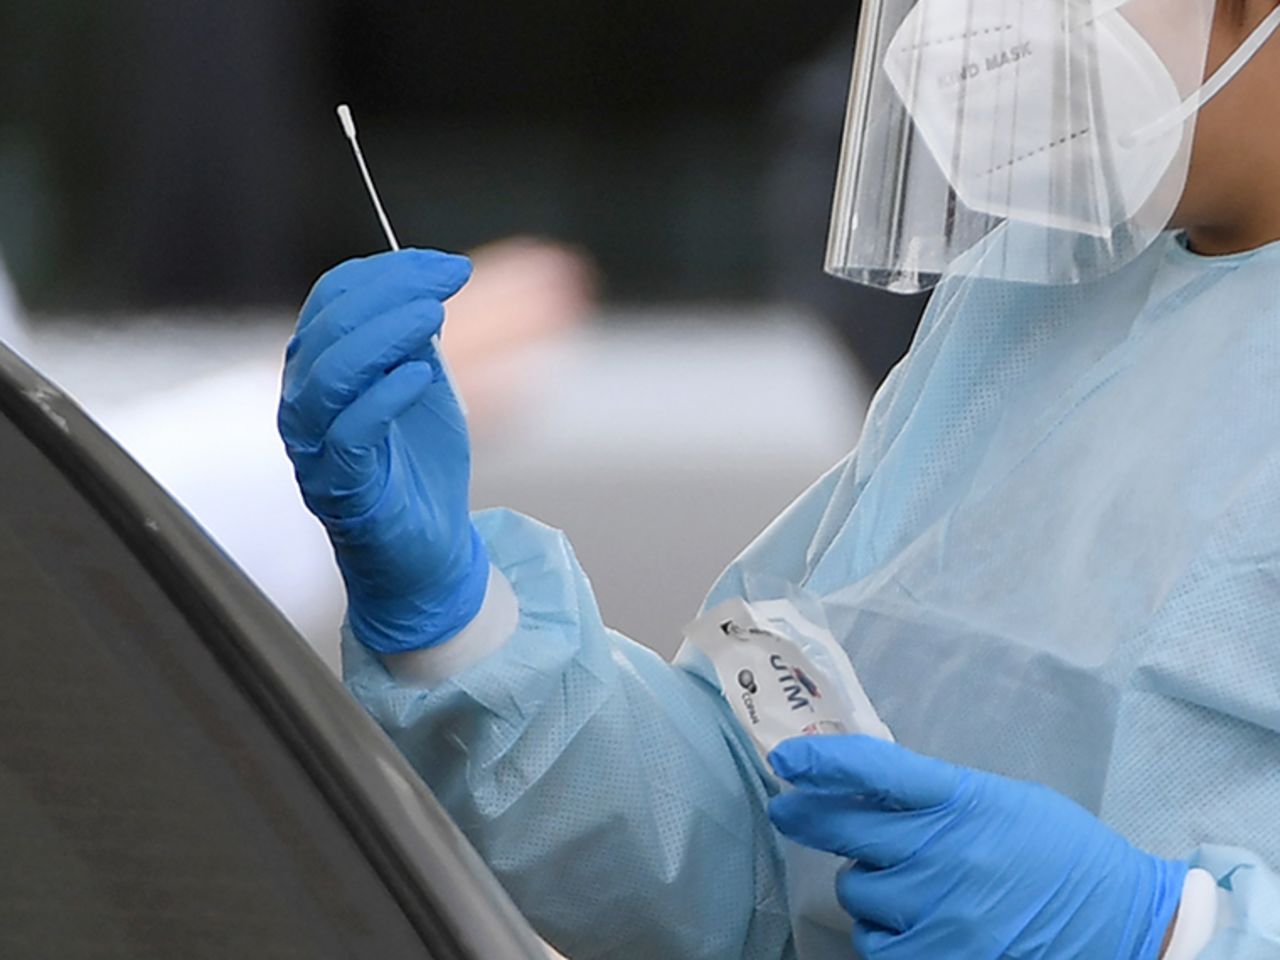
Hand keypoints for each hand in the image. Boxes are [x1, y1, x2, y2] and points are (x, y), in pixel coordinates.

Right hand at [278, 249, 488, 652]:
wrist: (430, 549)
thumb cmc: (421, 468)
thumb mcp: (424, 384)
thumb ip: (415, 340)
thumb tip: (424, 289)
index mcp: (321, 367)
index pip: (334, 296)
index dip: (391, 270)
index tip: (449, 266)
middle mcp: (306, 400)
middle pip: (329, 324)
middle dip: (391, 293)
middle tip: (446, 284)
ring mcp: (315, 445)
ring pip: (328, 374)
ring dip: (383, 334)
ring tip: (432, 318)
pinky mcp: (338, 487)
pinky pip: (349, 433)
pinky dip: (384, 396)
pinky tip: (420, 377)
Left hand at [769, 736, 1185, 959]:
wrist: (1128, 928)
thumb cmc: (1061, 857)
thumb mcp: (1004, 803)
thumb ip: (938, 796)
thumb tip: (863, 788)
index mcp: (964, 800)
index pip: (874, 769)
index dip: (821, 762)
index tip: (785, 759)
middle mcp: (944, 852)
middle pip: (842, 829)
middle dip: (807, 816)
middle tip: (790, 810)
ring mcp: (938, 912)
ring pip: (855, 892)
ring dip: (869, 888)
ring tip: (911, 887)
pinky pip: (874, 945)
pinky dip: (885, 937)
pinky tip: (914, 928)